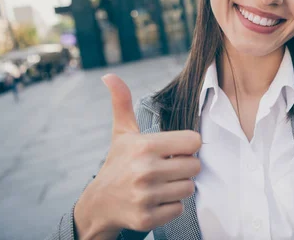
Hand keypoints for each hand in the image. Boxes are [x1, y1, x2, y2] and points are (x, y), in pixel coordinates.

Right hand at [73, 74, 200, 238]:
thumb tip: (109, 76)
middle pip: (195, 166)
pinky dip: (170, 206)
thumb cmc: (117, 164)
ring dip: (178, 187)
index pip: (194, 142)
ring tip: (161, 183)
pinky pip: (178, 209)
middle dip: (184, 167)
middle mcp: (146, 170)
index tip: (174, 149)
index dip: (187, 146)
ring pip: (188, 188)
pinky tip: (155, 200)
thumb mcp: (122, 133)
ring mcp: (146, 196)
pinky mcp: (146, 218)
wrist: (98, 204)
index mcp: (145, 146)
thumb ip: (122, 103)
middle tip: (167, 168)